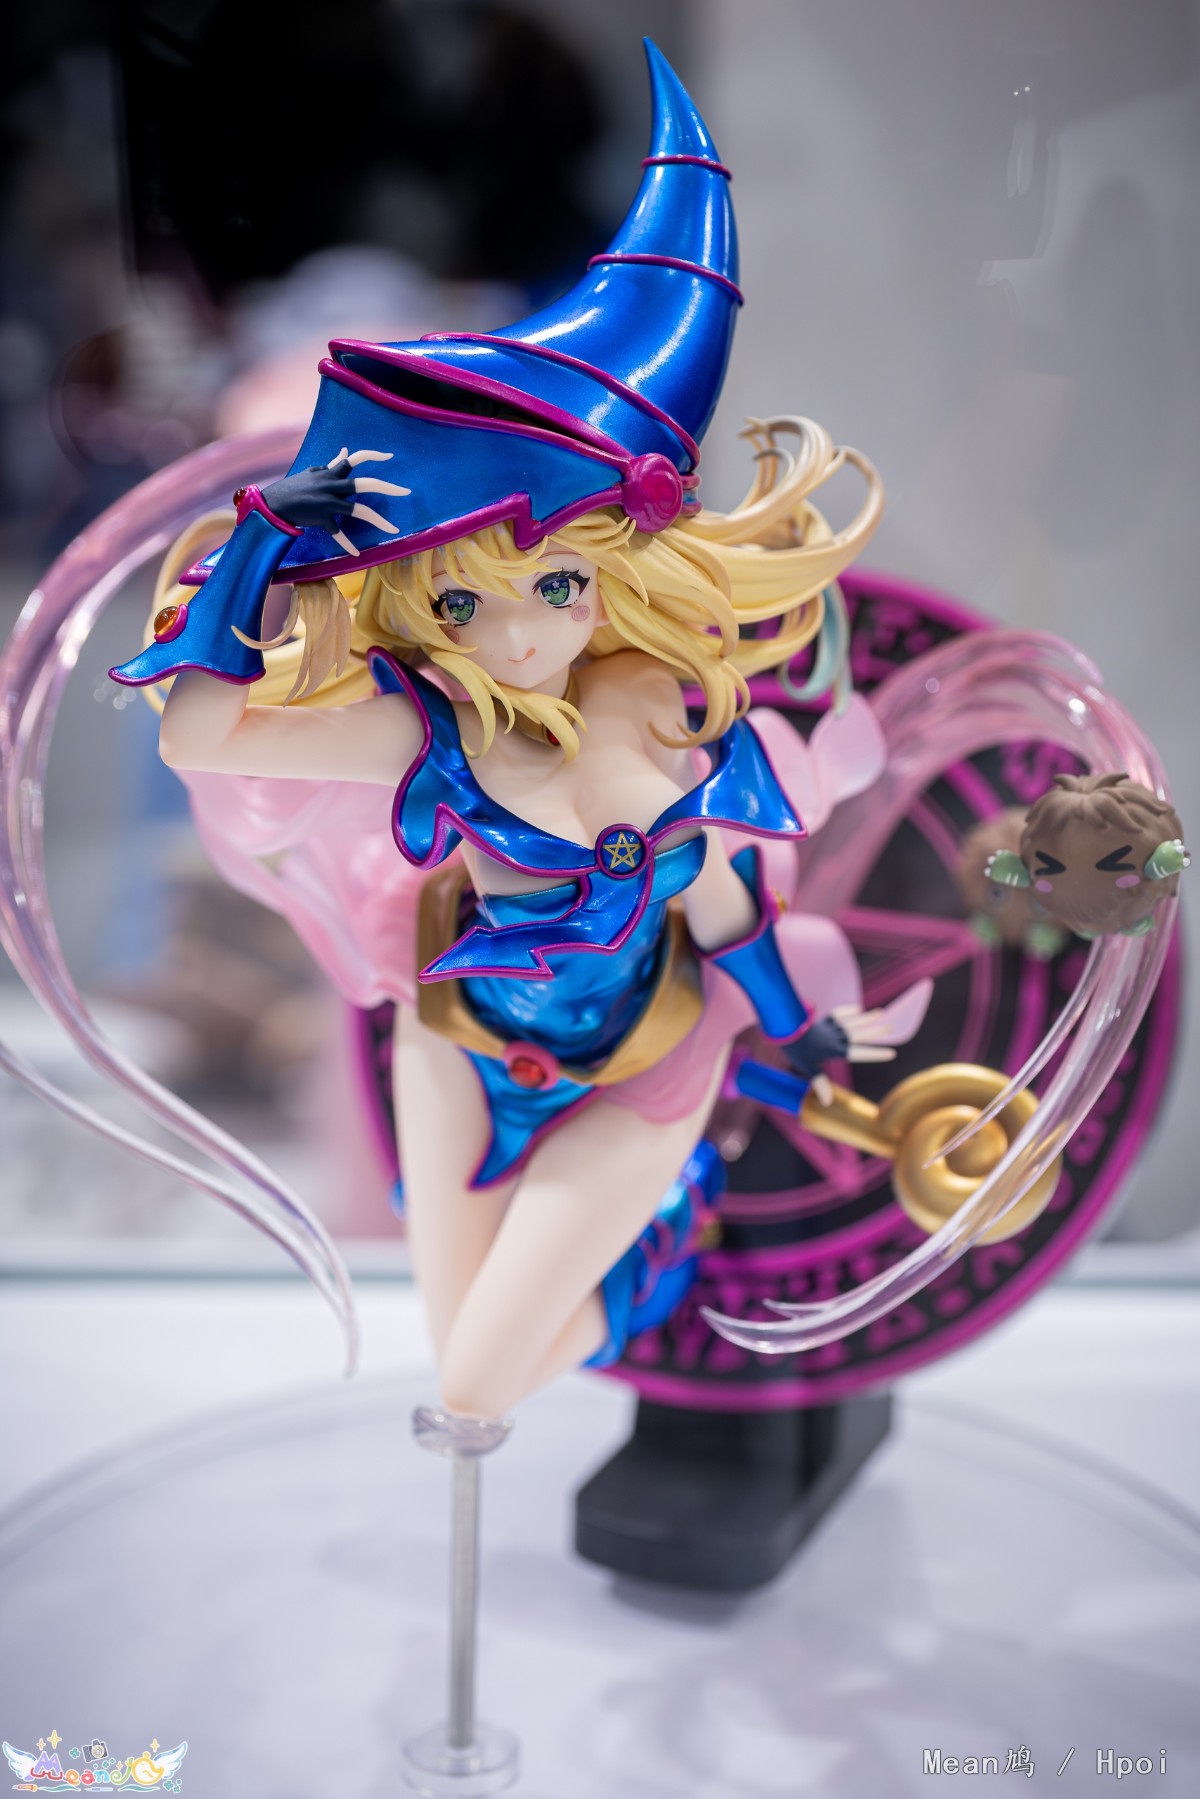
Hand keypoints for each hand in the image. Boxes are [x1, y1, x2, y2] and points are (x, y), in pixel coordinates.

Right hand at [261, 448, 409, 554]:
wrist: (273, 504)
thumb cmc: (296, 488)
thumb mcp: (314, 473)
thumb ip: (332, 464)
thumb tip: (345, 449)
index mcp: (331, 473)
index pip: (355, 459)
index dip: (373, 456)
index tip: (390, 458)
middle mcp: (331, 485)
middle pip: (364, 483)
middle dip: (387, 487)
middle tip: (406, 492)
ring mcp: (327, 502)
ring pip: (358, 510)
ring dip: (378, 520)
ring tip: (394, 529)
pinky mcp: (322, 518)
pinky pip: (338, 533)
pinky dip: (347, 544)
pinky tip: (357, 553)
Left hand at [788, 1004, 898, 1105]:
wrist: (785, 1029)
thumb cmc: (797, 1050)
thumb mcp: (808, 1068)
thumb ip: (820, 1083)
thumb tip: (827, 1103)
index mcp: (835, 1050)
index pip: (860, 1053)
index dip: (877, 1054)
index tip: (892, 1053)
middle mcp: (836, 1038)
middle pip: (860, 1034)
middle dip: (876, 1032)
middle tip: (891, 1027)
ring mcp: (830, 1028)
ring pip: (853, 1022)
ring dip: (867, 1018)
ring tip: (880, 1012)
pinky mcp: (823, 1021)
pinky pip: (838, 1015)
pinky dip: (848, 1011)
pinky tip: (858, 1009)